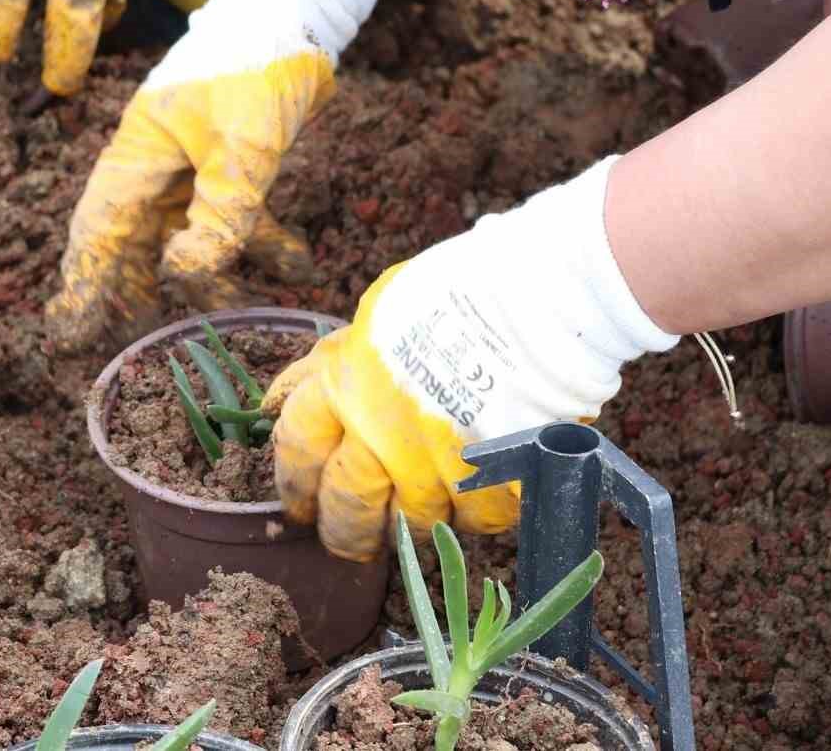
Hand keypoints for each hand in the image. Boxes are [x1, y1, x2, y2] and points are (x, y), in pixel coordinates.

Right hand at [45, 0, 378, 350]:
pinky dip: (259, 240)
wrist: (294, 11)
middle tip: (138, 340)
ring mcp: (193, 162)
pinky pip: (235, 213)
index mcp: (138, 154)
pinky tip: (296, 267)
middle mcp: (156, 162)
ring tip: (228, 314)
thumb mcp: (241, 150)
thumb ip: (219, 217)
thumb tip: (185, 278)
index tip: (67, 334)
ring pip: (188, 232)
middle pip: (134, 239)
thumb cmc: (253, 69)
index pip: (98, 231)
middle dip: (137, 290)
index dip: (82, 285)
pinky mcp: (231, 160)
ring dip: (210, 271)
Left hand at [269, 159, 680, 560]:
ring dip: (412, 524)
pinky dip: (475, 513)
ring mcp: (434, 469)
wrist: (542, 303)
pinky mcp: (488, 491)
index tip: (300, 501)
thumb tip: (288, 394)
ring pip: (409, 526)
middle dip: (342, 531)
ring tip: (421, 513)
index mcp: (344, 384)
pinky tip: (480, 492)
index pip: (296, 448)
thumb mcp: (383, 311)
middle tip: (349, 539)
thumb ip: (339, 360)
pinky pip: (473, 524)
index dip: (293, 482)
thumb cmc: (462, 290)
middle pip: (343, 508)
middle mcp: (379, 435)